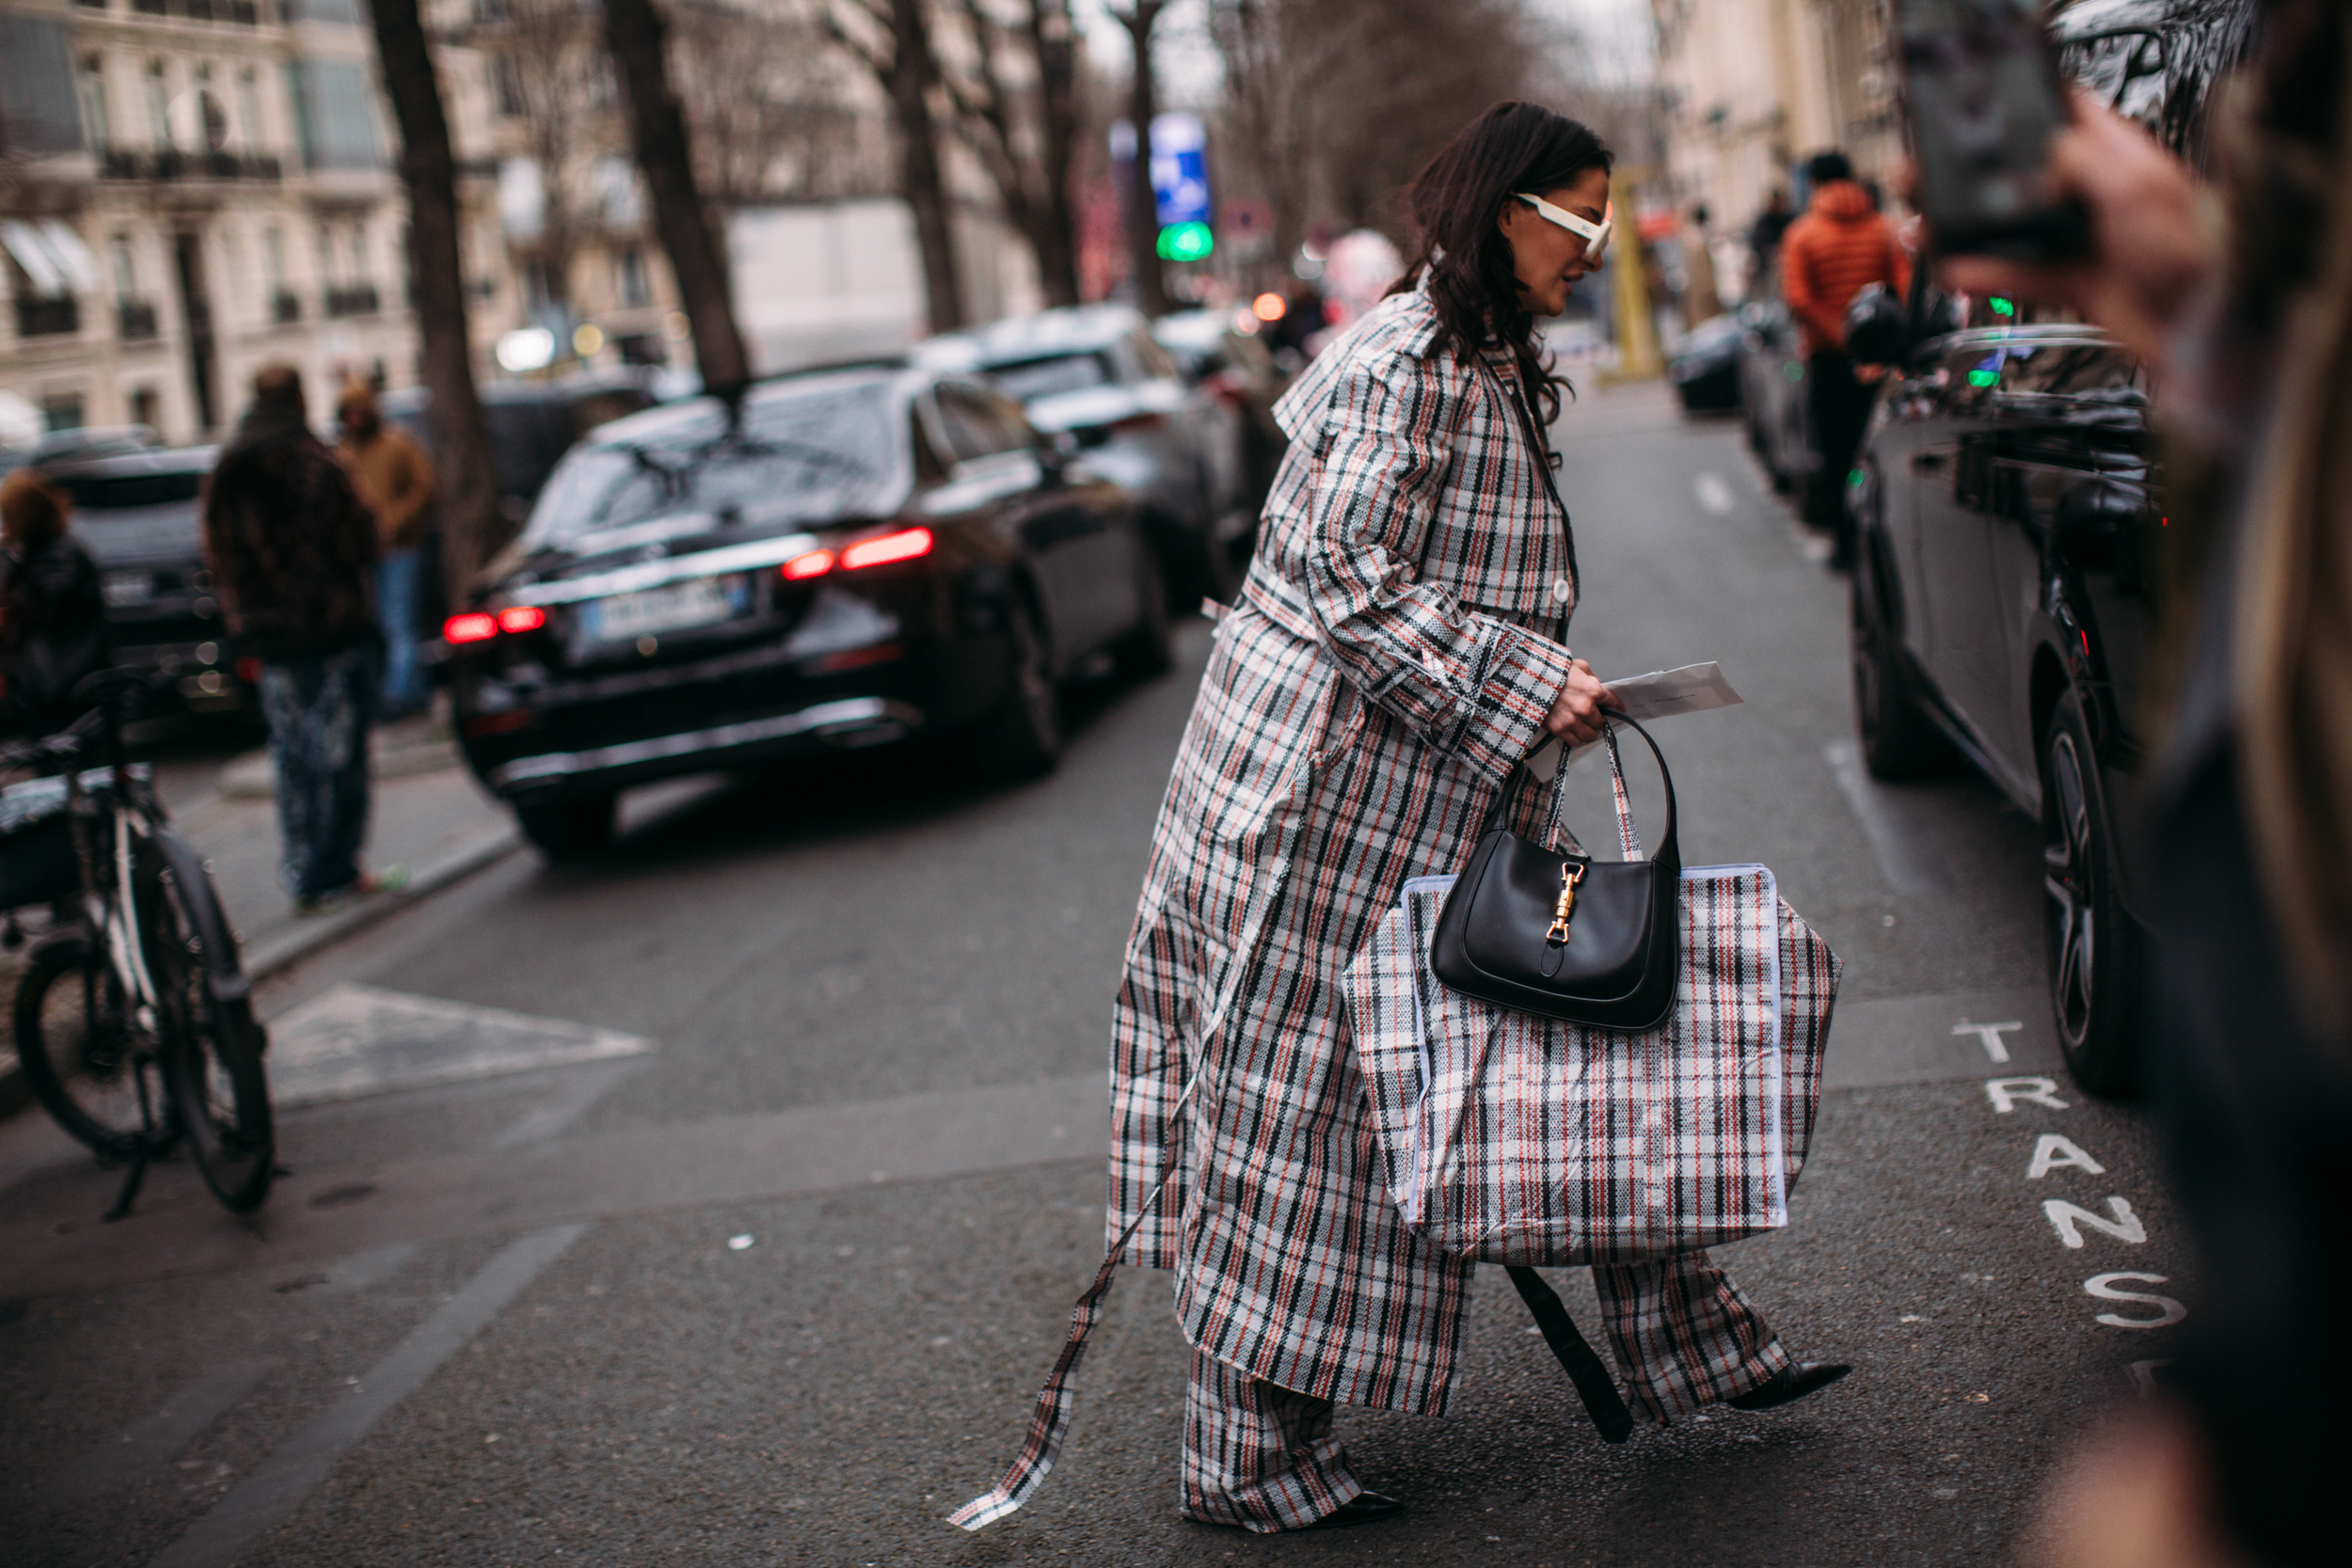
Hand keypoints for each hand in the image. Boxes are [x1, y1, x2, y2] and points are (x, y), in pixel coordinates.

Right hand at [1543, 658, 1616, 745]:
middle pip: (1601, 722)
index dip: (1616, 706)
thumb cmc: (1552, 672)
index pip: (1612, 702)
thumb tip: (1597, 685)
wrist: (1529, 680)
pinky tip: (1572, 730)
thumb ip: (1591, 676)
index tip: (1618, 709)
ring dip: (1587, 731)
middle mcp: (1585, 708)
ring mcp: (1572, 720)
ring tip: (1582, 725)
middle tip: (1591, 716)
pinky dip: (1575, 737)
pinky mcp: (1560, 729)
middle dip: (1597, 719)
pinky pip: (1575, 741)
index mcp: (1593, 690)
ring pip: (1590, 735)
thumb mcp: (1578, 665)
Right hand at [1924, 93, 2210, 365]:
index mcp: (2116, 156)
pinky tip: (1953, 269)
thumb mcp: (2135, 187)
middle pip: (2021, 172)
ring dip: (1963, 225)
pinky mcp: (2069, 278)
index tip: (1978, 115)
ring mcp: (2077, 236)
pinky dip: (1981, 272)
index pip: (2064, 116)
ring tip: (1924, 223)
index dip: (2022, 111)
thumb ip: (2079, 159)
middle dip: (1973, 174)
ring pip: (2007, 224)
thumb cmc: (2191, 252)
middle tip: (1930, 173)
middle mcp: (2093, 192)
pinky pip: (2013, 272)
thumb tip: (2035, 159)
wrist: (2201, 325)